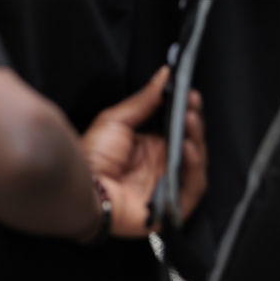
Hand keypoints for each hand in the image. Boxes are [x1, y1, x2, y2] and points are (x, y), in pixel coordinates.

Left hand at [80, 66, 205, 237]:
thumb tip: (163, 75)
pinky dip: (194, 167)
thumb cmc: (93, 155)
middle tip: (193, 102)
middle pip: (190, 143)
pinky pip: (192, 187)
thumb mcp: (116, 120)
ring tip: (190, 119)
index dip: (186, 110)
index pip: (178, 128)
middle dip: (193, 121)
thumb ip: (144, 100)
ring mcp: (168, 185)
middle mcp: (162, 165)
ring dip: (196, 139)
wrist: (82, 187)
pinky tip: (188, 148)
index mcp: (150, 147)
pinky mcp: (173, 205)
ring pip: (195, 163)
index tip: (190, 92)